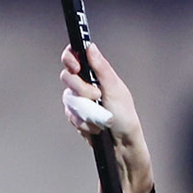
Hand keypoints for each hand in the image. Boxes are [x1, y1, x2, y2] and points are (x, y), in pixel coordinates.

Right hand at [60, 42, 153, 192]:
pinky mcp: (75, 117)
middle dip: (81, 88)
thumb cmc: (125, 117)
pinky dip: (83, 122)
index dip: (70, 57)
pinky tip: (95, 127)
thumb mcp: (116, 89)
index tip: (75, 64)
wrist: (121, 146)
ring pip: (67, 98)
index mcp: (97, 74)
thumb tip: (90, 46)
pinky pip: (70, 116)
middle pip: (67, 77)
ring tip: (100, 117)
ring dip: (85, 108)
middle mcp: (86, 85)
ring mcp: (79, 101)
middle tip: (96, 96)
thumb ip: (101, 68)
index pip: (75, 57)